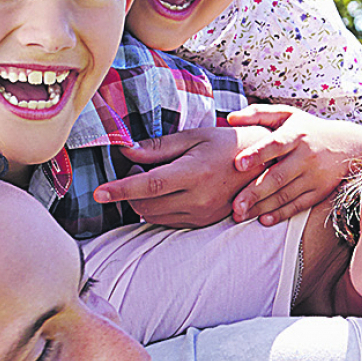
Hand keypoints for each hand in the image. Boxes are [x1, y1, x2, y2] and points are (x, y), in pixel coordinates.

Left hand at [95, 127, 260, 227]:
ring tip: (157, 180)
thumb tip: (126, 152)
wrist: (262, 164)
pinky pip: (168, 222)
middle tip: (138, 170)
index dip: (120, 190)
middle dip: (130, 192)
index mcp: (195, 172)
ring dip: (143, 202)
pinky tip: (169, 192)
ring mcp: (202, 214)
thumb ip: (158, 147)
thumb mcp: (193, 137)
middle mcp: (198, 198)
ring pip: (154, 217)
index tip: (99, 193)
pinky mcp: (204, 222)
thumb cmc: (226, 144)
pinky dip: (159, 210)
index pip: (149, 185)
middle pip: (145, 205)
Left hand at [224, 105, 361, 224]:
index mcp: (296, 135)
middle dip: (255, 192)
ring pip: (285, 195)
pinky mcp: (320, 192)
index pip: (275, 145)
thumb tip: (230, 119)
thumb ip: (258, 114)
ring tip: (241, 215)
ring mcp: (314, 176)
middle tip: (235, 206)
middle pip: (278, 177)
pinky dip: (281, 213)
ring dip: (263, 207)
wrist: (348, 145)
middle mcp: (306, 156)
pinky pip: (298, 205)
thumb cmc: (308, 129)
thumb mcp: (287, 114)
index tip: (238, 164)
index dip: (257, 154)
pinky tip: (264, 219)